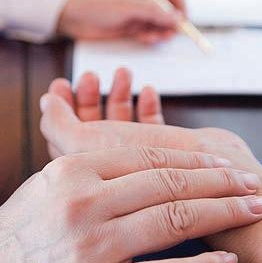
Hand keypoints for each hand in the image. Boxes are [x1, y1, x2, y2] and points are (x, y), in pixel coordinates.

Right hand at [0, 147, 261, 262]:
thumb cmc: (14, 235)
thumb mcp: (47, 184)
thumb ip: (93, 169)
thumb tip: (144, 163)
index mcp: (75, 170)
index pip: (151, 156)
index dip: (196, 159)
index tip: (225, 163)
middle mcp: (85, 203)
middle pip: (170, 184)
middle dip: (221, 182)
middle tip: (253, 184)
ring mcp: (90, 248)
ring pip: (173, 221)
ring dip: (223, 215)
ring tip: (253, 212)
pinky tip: (228, 262)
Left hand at [41, 69, 260, 174]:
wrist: (217, 189)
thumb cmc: (146, 172)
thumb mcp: (89, 146)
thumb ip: (61, 128)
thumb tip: (44, 103)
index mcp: (95, 172)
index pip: (68, 139)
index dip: (65, 108)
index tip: (61, 84)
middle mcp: (117, 168)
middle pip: (96, 128)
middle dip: (92, 98)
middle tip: (92, 76)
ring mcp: (144, 161)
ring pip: (124, 125)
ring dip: (120, 96)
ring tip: (123, 73)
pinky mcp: (171, 153)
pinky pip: (152, 127)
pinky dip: (147, 107)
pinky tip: (148, 91)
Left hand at [57, 0, 185, 43]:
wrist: (74, 19)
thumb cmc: (98, 7)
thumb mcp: (128, 8)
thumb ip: (154, 13)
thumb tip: (178, 20)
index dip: (180, 6)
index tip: (182, 21)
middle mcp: (144, 0)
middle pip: (169, 10)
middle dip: (172, 23)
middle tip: (169, 34)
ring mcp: (138, 15)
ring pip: (160, 24)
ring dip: (161, 32)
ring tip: (153, 37)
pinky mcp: (131, 28)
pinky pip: (149, 33)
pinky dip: (151, 38)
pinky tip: (144, 39)